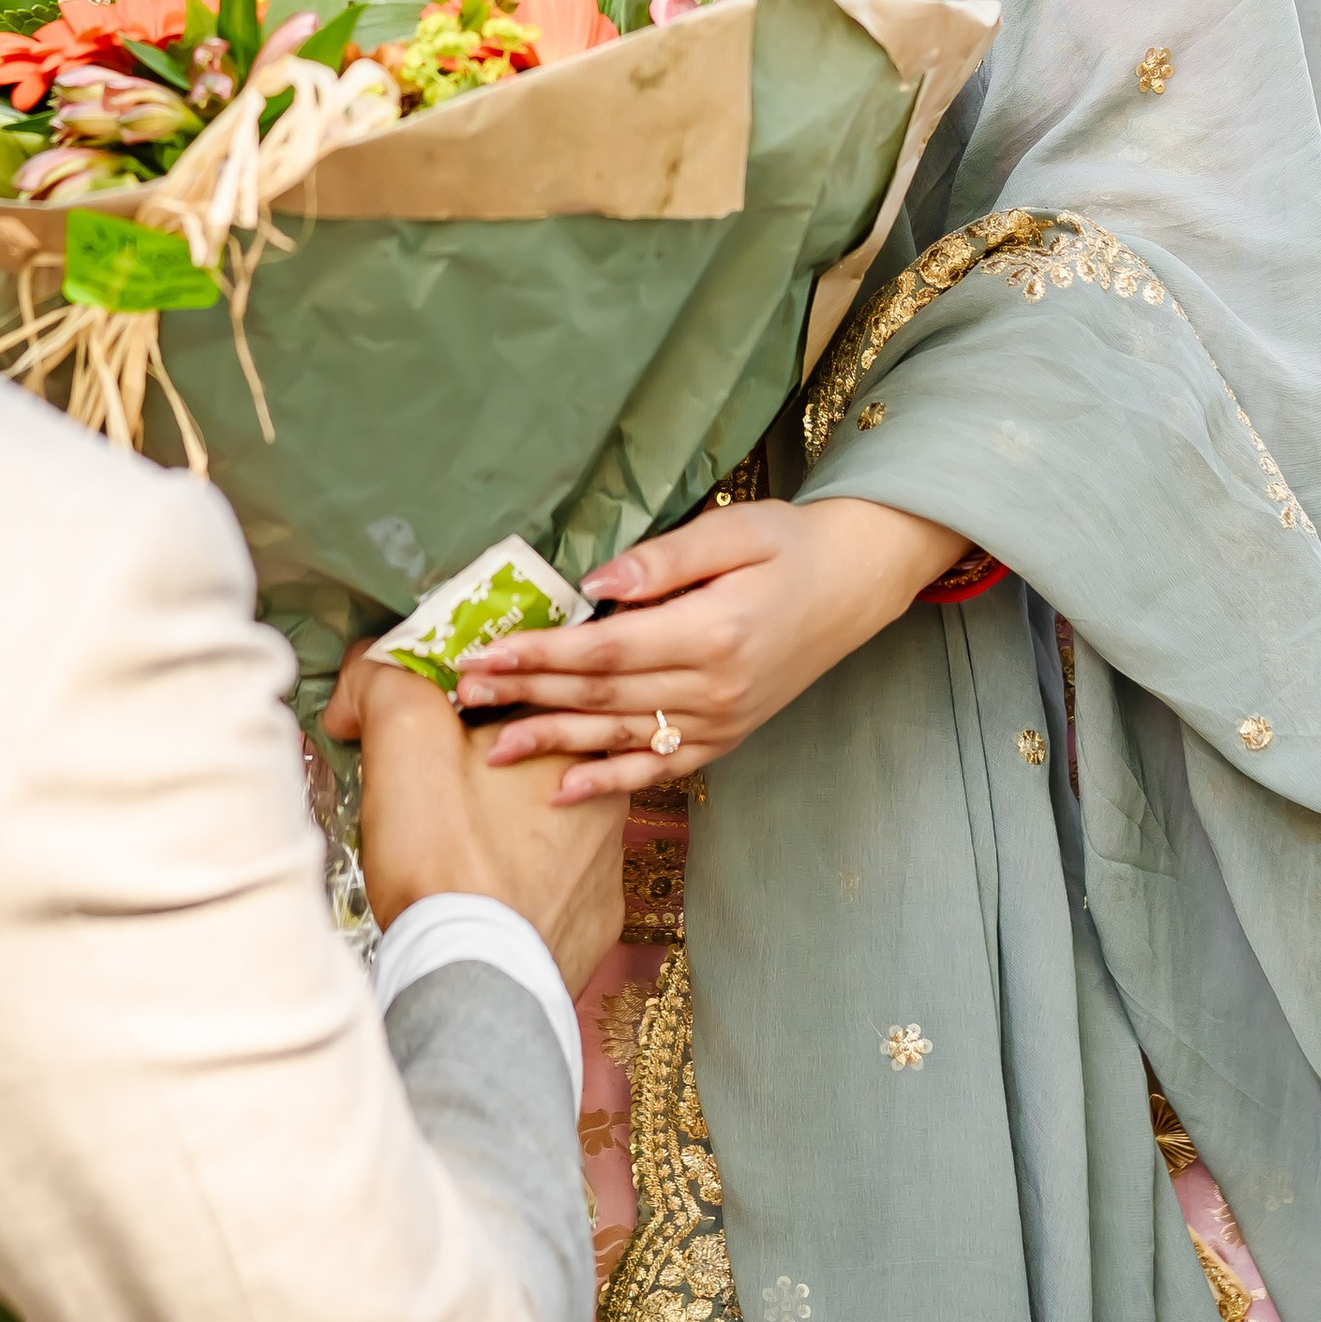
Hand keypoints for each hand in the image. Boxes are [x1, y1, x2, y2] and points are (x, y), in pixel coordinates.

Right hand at [324, 647, 624, 994]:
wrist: (476, 977)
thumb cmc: (447, 855)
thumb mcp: (402, 738)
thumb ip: (384, 681)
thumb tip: (365, 670)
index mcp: (578, 738)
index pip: (526, 689)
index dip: (467, 692)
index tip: (427, 713)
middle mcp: (611, 796)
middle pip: (535, 756)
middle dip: (480, 762)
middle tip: (426, 785)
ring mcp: (608, 866)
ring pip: (546, 820)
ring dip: (501, 823)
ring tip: (445, 842)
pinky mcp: (593, 921)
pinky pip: (552, 883)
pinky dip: (515, 881)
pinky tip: (477, 890)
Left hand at [454, 497, 961, 799]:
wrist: (856, 584)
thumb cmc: (791, 545)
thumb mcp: (735, 531)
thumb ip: (663, 561)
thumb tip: (593, 586)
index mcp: (713, 633)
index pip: (606, 650)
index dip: (541, 654)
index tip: (485, 650)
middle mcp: (715, 690)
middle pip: (602, 697)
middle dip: (527, 694)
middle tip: (464, 692)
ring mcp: (722, 722)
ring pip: (621, 737)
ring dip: (553, 741)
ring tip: (492, 744)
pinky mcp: (727, 737)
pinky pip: (661, 767)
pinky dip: (612, 783)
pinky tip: (564, 790)